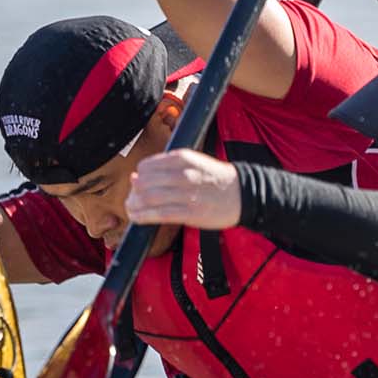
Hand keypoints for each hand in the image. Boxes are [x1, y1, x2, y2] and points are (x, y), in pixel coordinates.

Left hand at [127, 149, 243, 229]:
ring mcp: (188, 194)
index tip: (140, 184)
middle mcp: (184, 174)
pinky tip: (138, 218)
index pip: (146, 166)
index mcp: (184, 159)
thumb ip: (166, 167)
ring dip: (134, 206)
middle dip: (134, 193)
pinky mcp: (191, 213)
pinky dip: (143, 217)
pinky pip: (159, 214)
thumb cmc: (216, 178)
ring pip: (148, 199)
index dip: (139, 176)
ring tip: (133, 209)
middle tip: (134, 199)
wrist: (244, 193)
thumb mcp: (194, 162)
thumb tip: (135, 176)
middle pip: (144, 183)